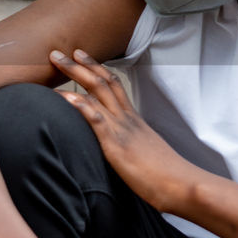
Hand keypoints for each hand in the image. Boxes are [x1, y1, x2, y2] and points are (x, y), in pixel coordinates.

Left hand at [50, 49, 202, 213]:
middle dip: (80, 65)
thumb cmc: (165, 175)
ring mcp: (122, 129)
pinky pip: (97, 120)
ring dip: (75, 75)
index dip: (96, 69)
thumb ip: (132, 144)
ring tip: (56, 62)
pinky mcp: (116, 145)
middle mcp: (127, 119)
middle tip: (58, 52)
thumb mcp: (145, 153)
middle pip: (103, 82)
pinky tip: (66, 96)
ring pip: (98, 92)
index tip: (80, 56)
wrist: (181, 185)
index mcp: (134, 119)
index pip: (114, 85)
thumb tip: (123, 146)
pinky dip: (81, 106)